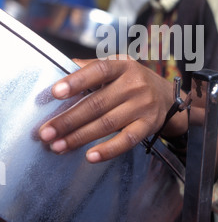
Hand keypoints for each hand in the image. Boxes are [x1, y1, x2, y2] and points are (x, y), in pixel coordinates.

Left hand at [39, 56, 187, 162]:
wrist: (168, 97)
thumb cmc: (135, 80)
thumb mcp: (119, 65)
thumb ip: (93, 67)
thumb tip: (63, 67)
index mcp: (123, 66)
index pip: (98, 71)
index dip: (76, 81)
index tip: (55, 93)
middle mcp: (134, 84)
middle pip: (97, 103)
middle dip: (68, 120)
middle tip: (46, 132)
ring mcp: (142, 106)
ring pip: (107, 124)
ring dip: (80, 137)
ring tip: (58, 146)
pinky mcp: (148, 126)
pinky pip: (126, 140)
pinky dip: (108, 150)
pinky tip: (90, 156)